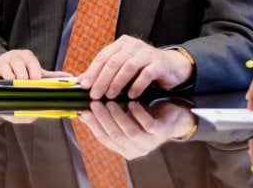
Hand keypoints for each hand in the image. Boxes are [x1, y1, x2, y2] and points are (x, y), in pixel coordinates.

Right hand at [0, 49, 72, 82]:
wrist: (0, 70)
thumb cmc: (21, 73)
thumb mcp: (35, 72)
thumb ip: (51, 77)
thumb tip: (71, 78)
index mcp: (26, 56)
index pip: (31, 62)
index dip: (34, 71)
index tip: (35, 79)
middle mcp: (13, 57)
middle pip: (18, 65)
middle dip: (21, 75)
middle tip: (24, 83)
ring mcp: (0, 63)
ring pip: (5, 69)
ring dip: (9, 78)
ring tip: (12, 85)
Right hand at [76, 100, 194, 158]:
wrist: (171, 114)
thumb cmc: (143, 114)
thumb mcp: (122, 116)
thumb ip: (105, 117)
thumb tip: (81, 112)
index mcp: (124, 148)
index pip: (104, 139)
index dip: (93, 125)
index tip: (84, 110)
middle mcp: (136, 149)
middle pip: (115, 136)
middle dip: (103, 119)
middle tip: (94, 103)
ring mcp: (149, 142)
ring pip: (129, 132)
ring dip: (118, 117)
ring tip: (110, 102)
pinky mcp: (160, 132)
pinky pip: (147, 125)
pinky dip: (138, 114)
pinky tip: (131, 102)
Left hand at [77, 35, 191, 98]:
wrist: (171, 67)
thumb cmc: (143, 69)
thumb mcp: (122, 69)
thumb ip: (104, 73)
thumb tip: (81, 81)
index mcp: (121, 44)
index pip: (103, 56)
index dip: (92, 71)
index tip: (84, 86)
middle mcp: (133, 45)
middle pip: (113, 61)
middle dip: (102, 79)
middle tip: (95, 95)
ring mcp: (147, 53)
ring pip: (128, 66)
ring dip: (117, 82)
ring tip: (110, 96)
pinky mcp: (159, 63)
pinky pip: (146, 74)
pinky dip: (137, 85)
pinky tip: (131, 95)